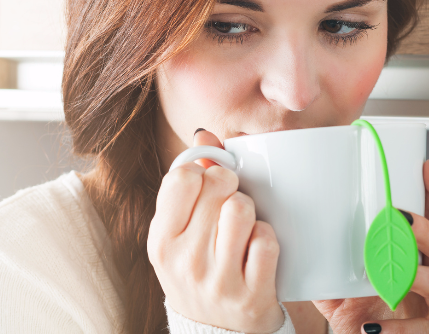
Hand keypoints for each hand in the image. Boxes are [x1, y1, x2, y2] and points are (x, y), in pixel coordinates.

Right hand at [148, 130, 284, 332]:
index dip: (203, 171)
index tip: (207, 184)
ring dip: (249, 211)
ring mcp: (217, 279)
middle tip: (228, 204)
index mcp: (161, 240)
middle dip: (230, 186)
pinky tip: (257, 250)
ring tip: (242, 227)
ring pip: (242, 208)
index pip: (182, 177)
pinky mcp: (250, 295)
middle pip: (218, 186)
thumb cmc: (198, 269)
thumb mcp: (180, 233)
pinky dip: (267, 239)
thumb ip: (190, 183)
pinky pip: (267, 241)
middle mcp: (183, 260)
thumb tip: (204, 134)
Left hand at [312, 159, 428, 333]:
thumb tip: (291, 224)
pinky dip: (400, 329)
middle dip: (425, 229)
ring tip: (390, 275)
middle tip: (397, 219)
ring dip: (415, 275)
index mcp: (415, 253)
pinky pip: (426, 329)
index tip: (428, 166)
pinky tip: (374, 329)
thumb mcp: (336, 278)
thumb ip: (323, 255)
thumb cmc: (356, 309)